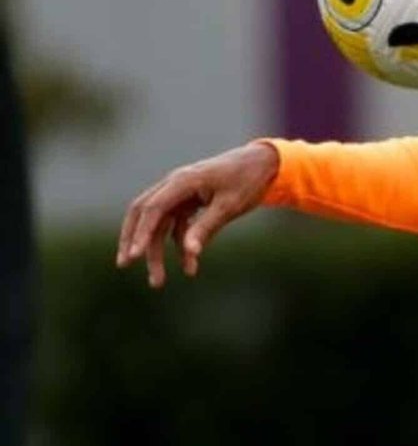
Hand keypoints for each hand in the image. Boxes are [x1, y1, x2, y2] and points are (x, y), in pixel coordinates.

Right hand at [115, 141, 279, 286]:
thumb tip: (189, 252)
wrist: (264, 163)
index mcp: (183, 181)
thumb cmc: (247, 181)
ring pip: (160, 224)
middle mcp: (175, 184)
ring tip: (158, 282)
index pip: (153, 208)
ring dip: (158, 251)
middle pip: (144, 214)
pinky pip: (177, 226)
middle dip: (135, 240)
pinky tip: (190, 267)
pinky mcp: (189, 202)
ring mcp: (181, 193)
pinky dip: (180, 245)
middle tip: (125, 264)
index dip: (141, 233)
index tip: (133, 256)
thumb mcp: (229, 206)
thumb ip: (207, 227)